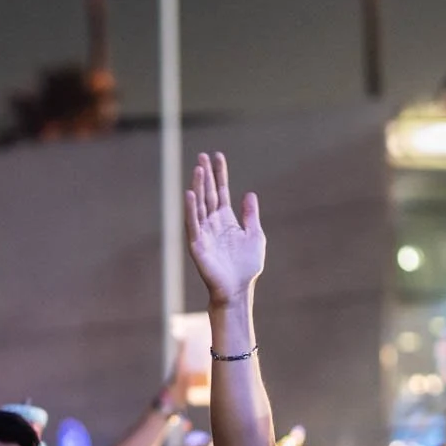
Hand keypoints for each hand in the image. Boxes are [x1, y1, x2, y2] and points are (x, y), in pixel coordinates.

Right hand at [185, 152, 264, 306]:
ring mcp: (204, 232)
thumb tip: (249, 193)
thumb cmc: (246, 266)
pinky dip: (191, 208)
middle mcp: (213, 223)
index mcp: (226, 220)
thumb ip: (250, 215)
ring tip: (198, 169)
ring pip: (199, 204)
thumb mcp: (255, 235)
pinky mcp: (197, 244)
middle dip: (206, 175)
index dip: (220, 174)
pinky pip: (193, 223)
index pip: (222, 191)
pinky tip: (190, 193)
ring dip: (198, 186)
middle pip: (208, 193)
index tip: (218, 156)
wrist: (238, 290)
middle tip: (202, 156)